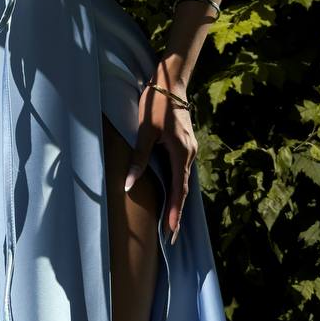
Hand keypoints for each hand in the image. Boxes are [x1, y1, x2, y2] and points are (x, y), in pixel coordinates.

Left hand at [125, 64, 197, 244]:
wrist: (171, 83)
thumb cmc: (155, 105)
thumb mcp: (144, 131)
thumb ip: (139, 158)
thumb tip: (128, 184)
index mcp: (181, 152)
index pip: (178, 189)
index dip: (174, 212)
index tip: (171, 231)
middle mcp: (190, 153)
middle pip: (184, 189)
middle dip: (177, 213)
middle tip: (172, 237)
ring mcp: (191, 149)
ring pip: (184, 180)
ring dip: (178, 200)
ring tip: (172, 222)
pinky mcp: (187, 144)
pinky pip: (184, 171)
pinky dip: (179, 186)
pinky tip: (174, 194)